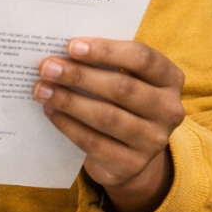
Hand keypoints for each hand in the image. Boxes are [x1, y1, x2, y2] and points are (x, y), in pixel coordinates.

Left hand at [32, 38, 184, 211]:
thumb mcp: (124, 76)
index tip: (71, 46)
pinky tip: (50, 111)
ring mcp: (153, 141)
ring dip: (69, 101)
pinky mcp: (132, 165)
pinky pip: (94, 143)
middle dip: (79, 76)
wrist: (129, 150)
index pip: (142, 58)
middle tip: (47, 67)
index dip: (106, 50)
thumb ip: (104, 62)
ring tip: (41, 89)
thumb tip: (62, 52)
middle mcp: (169, 110)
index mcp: (170, 79)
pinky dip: (68, 125)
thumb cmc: (121, 98)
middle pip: (122, 88)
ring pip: (107, 117)